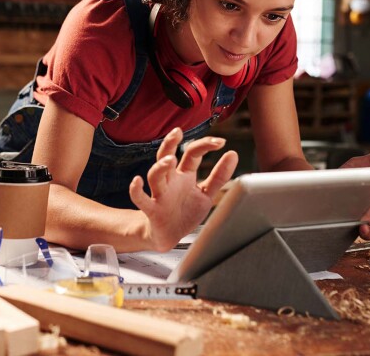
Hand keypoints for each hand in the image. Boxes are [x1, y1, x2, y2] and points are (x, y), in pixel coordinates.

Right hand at [129, 127, 238, 251]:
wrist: (170, 237)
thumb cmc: (186, 212)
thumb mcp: (207, 193)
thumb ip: (219, 176)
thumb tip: (233, 154)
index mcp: (184, 175)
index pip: (192, 154)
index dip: (204, 145)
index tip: (221, 142)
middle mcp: (170, 181)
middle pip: (166, 156)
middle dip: (170, 143)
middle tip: (178, 132)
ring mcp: (160, 194)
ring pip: (155, 175)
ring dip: (160, 166)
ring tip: (170, 160)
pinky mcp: (152, 210)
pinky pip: (140, 199)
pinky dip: (136, 190)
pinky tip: (137, 181)